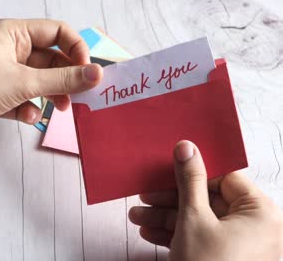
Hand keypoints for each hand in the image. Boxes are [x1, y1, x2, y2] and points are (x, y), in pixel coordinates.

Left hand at [0, 19, 102, 145]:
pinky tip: (26, 115)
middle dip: (65, 78)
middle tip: (78, 96)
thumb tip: (96, 75)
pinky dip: (29, 107)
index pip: (56, 32)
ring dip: (50, 95)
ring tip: (58, 109)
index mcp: (13, 33)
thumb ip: (63, 80)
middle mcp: (9, 49)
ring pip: (39, 81)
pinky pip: (24, 98)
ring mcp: (3, 73)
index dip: (76, 49)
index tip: (87, 71)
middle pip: (50, 59)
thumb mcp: (24, 81)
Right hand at [128, 140, 282, 260]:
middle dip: (170, 199)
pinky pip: (200, 237)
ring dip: (166, 217)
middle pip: (208, 199)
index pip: (226, 177)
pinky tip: (149, 232)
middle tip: (145, 193)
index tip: (171, 164)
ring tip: (137, 215)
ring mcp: (240, 246)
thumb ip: (189, 180)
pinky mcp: (225, 258)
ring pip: (199, 220)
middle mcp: (255, 228)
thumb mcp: (193, 218)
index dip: (195, 170)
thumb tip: (187, 148)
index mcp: (260, 213)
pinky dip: (175, 234)